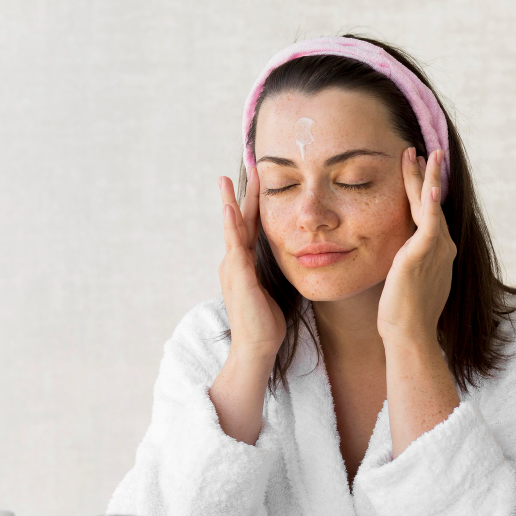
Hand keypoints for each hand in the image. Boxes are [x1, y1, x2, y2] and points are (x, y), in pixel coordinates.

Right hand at [218, 168, 285, 359]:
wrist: (256, 347)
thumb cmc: (266, 324)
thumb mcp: (272, 290)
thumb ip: (272, 272)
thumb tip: (290, 259)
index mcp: (243, 265)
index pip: (249, 228)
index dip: (254, 205)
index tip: (259, 181)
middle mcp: (234, 263)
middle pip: (239, 222)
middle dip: (241, 194)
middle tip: (245, 167)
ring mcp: (233, 269)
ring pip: (232, 229)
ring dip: (231, 203)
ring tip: (225, 182)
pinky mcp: (238, 277)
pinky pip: (234, 246)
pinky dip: (231, 227)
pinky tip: (230, 210)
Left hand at [376, 148, 457, 346]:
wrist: (409, 334)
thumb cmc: (404, 317)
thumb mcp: (408, 283)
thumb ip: (408, 266)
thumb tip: (400, 262)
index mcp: (437, 252)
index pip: (429, 214)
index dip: (424, 191)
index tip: (420, 171)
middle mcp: (441, 247)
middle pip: (432, 203)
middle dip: (428, 175)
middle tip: (425, 151)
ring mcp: (434, 250)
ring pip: (430, 205)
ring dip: (427, 178)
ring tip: (423, 154)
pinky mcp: (421, 255)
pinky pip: (428, 224)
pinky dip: (430, 204)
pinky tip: (430, 186)